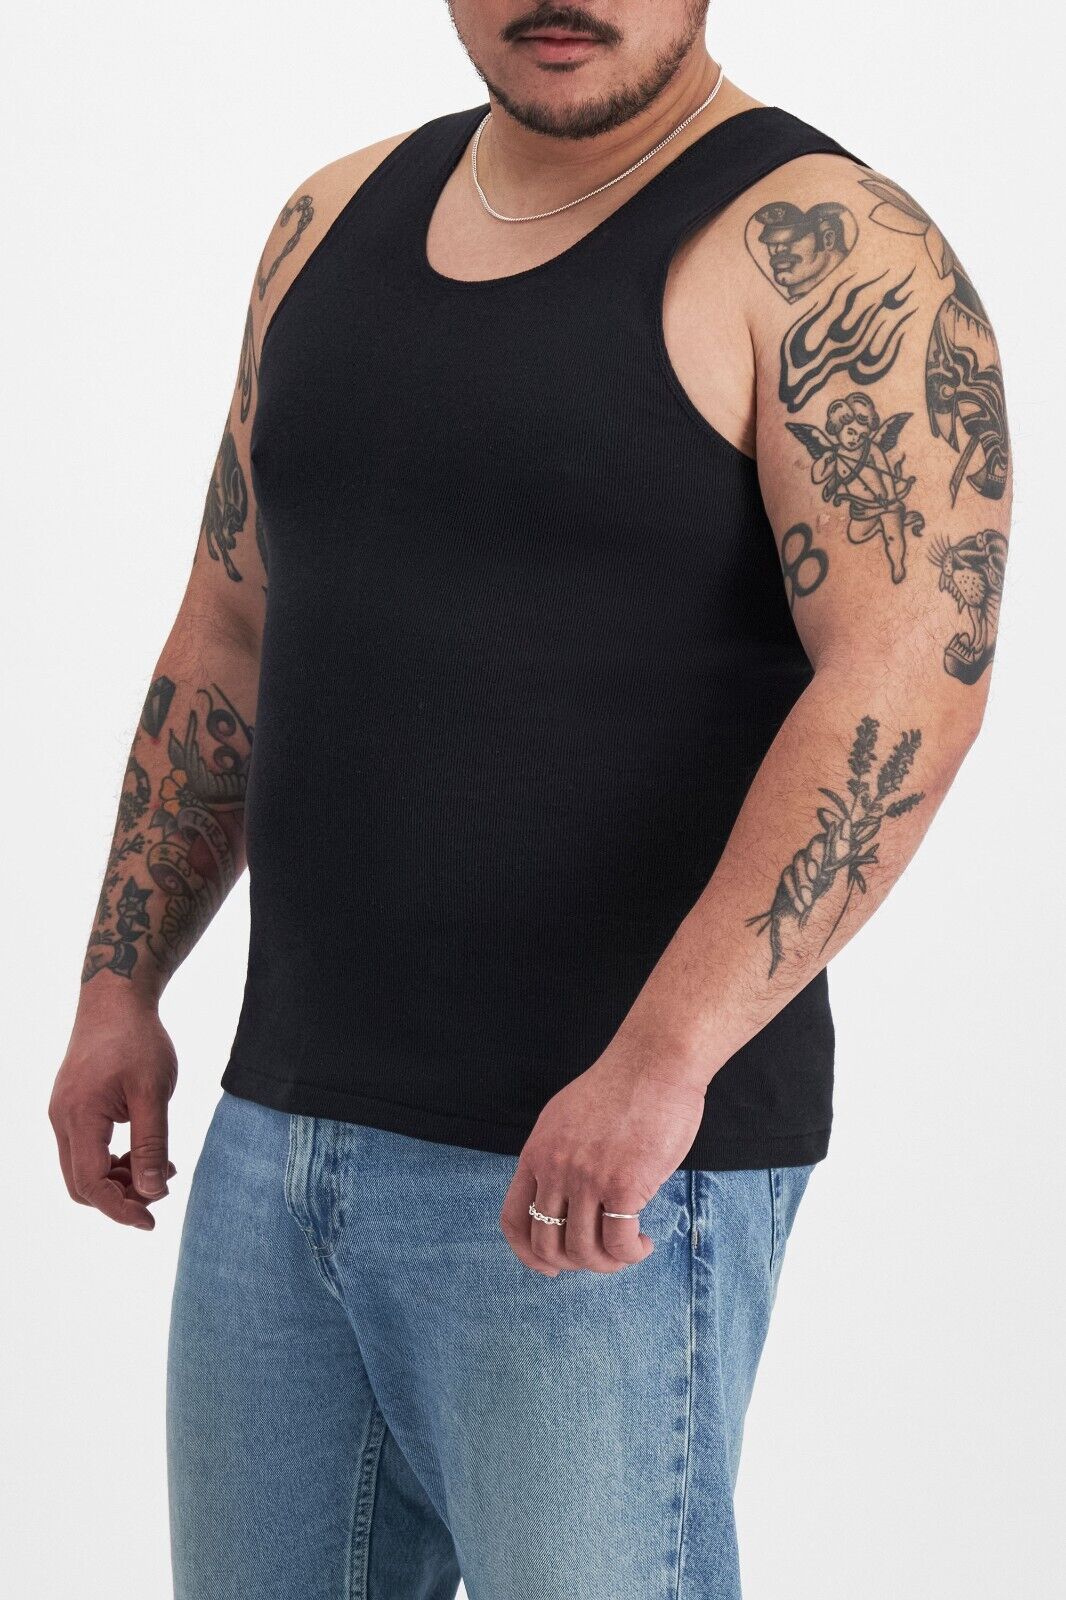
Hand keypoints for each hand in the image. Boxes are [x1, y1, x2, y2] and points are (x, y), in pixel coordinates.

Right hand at [49, 993, 177, 1229]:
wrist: (115, 1000)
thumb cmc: (137, 1040)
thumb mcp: (153, 1092)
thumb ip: (151, 1143)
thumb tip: (152, 1192)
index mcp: (79, 1117)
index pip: (90, 1183)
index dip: (119, 1209)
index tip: (151, 1220)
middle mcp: (62, 1119)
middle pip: (81, 1183)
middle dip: (120, 1196)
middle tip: (160, 1189)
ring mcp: (64, 1113)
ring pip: (83, 1168)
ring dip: (119, 1178)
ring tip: (161, 1167)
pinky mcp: (72, 1106)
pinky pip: (86, 1148)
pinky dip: (113, 1159)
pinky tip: (145, 1150)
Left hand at [500, 1037, 706, 1276]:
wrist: (655, 1063)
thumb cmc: (622, 1087)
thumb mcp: (567, 1117)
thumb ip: (558, 1154)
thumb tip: (561, 1195)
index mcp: (537, 1153)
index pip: (514, 1218)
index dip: (527, 1254)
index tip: (550, 1268)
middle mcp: (555, 1169)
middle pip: (547, 1244)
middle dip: (575, 1263)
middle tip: (602, 1257)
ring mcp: (586, 1178)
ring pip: (584, 1251)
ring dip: (608, 1263)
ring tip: (629, 1250)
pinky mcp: (623, 1185)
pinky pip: (619, 1244)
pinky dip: (631, 1254)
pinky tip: (644, 1243)